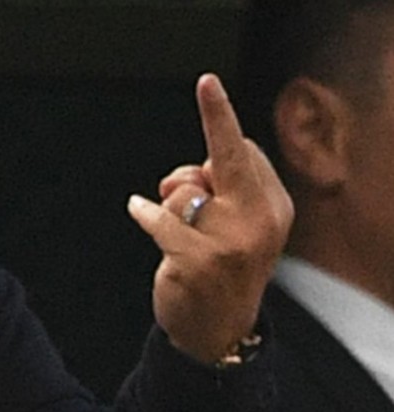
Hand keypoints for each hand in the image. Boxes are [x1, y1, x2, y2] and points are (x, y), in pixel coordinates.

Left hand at [127, 73, 291, 363]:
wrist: (218, 331)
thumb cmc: (221, 263)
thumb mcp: (237, 225)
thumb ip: (221, 191)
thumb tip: (187, 178)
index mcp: (275, 208)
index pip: (243, 152)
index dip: (218, 127)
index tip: (207, 80)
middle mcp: (259, 222)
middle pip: (225, 156)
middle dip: (214, 115)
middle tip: (207, 88)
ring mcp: (230, 243)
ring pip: (182, 191)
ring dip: (169, 204)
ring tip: (180, 232)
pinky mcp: (197, 261)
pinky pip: (158, 218)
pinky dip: (144, 213)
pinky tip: (138, 210)